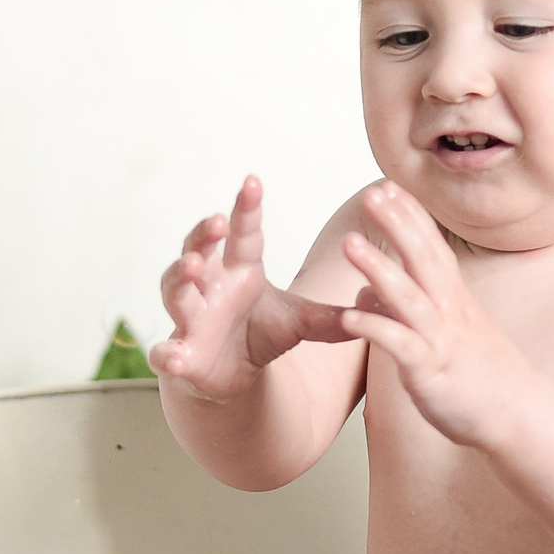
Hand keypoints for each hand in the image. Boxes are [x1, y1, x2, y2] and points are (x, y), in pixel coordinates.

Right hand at [150, 176, 352, 401]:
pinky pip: (167, 352)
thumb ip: (335, 317)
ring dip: (181, 277)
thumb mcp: (302, 324)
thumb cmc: (260, 333)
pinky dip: (168, 353)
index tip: (254, 180)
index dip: (246, 207)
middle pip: (198, 250)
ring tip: (194, 267)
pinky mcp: (181, 354)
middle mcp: (210, 286)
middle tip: (218, 221)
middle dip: (204, 235)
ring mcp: (191, 318)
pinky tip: (175, 356)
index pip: (242, 233)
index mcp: (239, 270)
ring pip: (177, 291)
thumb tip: (386, 303)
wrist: (231, 373)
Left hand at [338, 182, 538, 446]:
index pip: (432, 247)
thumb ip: (406, 307)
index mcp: (453, 299)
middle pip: (423, 258)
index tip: (388, 185)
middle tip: (372, 194)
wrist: (518, 416)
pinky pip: (401, 346)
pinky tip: (348, 317)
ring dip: (379, 268)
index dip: (411, 216)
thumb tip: (366, 289)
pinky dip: (376, 329)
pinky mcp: (431, 372)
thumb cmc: (480, 376)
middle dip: (397, 224)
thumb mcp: (444, 333)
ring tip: (349, 243)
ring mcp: (441, 340)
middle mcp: (449, 311)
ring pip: (409, 297)